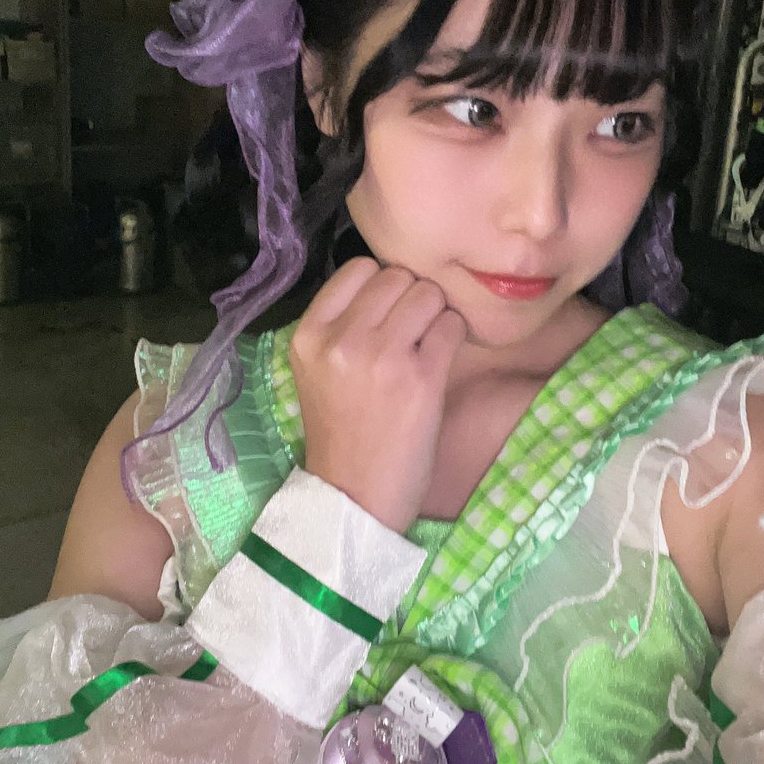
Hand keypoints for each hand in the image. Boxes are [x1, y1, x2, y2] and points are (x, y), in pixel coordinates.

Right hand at [289, 258, 467, 532]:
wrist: (353, 495)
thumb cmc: (341, 431)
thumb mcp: (317, 369)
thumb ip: (342, 322)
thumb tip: (392, 278)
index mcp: (309, 334)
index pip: (358, 267)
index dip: (381, 285)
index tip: (385, 314)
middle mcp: (342, 339)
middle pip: (398, 276)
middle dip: (411, 298)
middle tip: (410, 334)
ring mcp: (382, 356)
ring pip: (428, 294)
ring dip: (435, 315)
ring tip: (424, 348)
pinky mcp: (421, 378)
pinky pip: (452, 325)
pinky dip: (453, 337)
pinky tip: (438, 363)